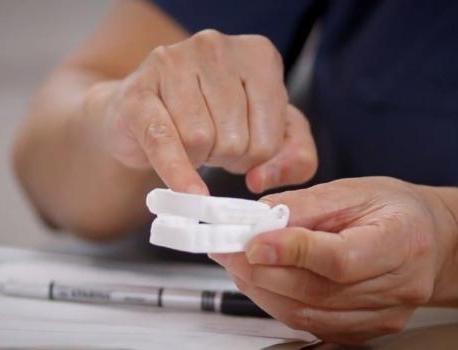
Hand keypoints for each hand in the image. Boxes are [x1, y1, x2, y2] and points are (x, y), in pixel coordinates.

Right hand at [95, 29, 316, 193]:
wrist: (145, 111)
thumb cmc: (211, 119)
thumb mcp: (269, 134)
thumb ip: (294, 157)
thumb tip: (261, 179)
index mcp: (258, 56)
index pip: (271, 137)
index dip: (254, 157)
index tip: (238, 144)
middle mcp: (216, 47)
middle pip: (236, 139)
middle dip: (224, 156)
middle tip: (210, 144)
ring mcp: (173, 63)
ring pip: (201, 140)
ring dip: (196, 158)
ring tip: (188, 141)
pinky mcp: (138, 92)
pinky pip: (164, 141)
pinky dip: (177, 172)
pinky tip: (188, 191)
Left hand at [210, 177, 457, 343]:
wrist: (424, 238)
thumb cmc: (391, 209)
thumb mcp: (351, 190)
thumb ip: (303, 205)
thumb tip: (258, 219)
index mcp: (399, 242)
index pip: (339, 259)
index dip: (291, 252)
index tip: (252, 241)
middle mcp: (395, 287)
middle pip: (315, 291)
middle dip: (259, 270)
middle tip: (227, 249)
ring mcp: (381, 315)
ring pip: (306, 313)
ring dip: (260, 288)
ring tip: (236, 262)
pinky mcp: (364, 329)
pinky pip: (310, 324)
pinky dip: (276, 302)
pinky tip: (260, 280)